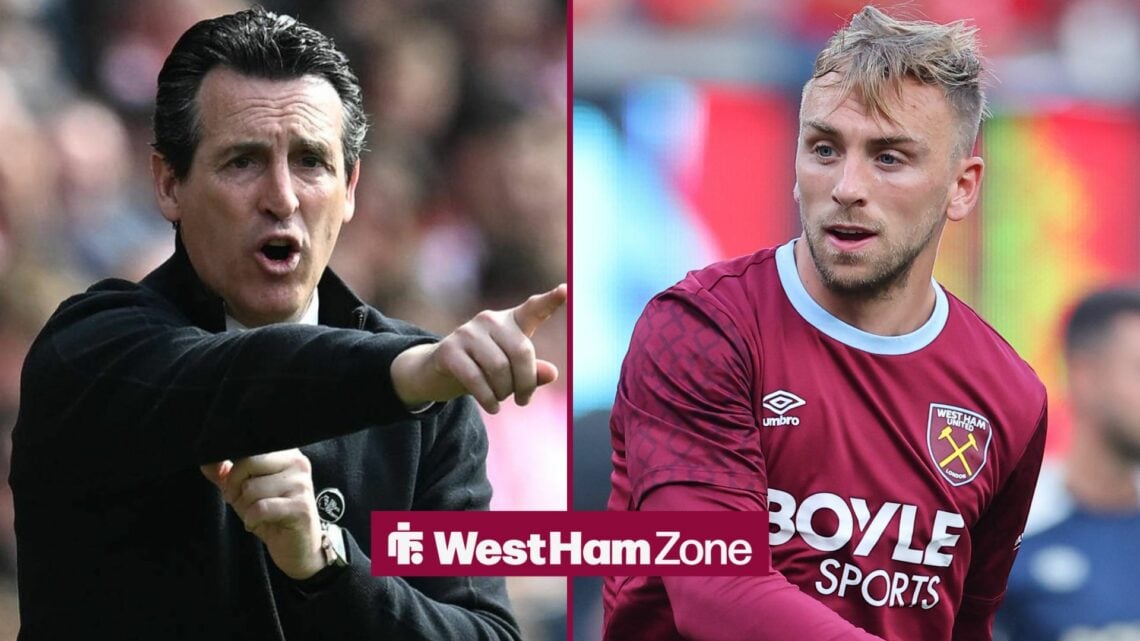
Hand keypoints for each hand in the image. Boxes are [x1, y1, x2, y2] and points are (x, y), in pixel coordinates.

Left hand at [200, 450, 324, 579]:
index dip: (233, 469)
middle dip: (235, 486)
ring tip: (256, 515)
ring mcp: (302, 484)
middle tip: (241, 501)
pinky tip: (258, 524)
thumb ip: (226, 473)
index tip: (234, 485)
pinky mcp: (300, 508)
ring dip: (245, 507)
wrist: (297, 547)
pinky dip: (251, 520)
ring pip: (252, 488)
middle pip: (248, 462)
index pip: (248, 447)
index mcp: (286, 452)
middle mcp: (298, 463)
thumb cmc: (271, 514)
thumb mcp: (244, 491)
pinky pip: (260, 508)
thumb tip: (206, 461)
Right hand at [390, 284, 566, 413]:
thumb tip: (552, 373)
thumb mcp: (510, 372)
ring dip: (504, 392)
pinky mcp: (449, 350)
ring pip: (499, 368)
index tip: (566, 290)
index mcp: (510, 321)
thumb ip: (532, 372)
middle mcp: (489, 320)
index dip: (551, 300)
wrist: (436, 372)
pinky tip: (493, 408)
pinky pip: (476, 379)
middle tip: (523, 401)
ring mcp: (467, 332)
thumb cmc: (482, 369)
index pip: (534, 309)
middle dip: (526, 382)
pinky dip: (488, 398)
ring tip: (500, 400)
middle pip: (521, 352)